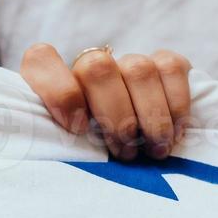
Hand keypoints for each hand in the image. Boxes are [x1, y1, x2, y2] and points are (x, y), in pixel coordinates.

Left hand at [19, 45, 192, 159]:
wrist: (131, 151)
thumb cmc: (87, 157)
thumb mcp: (64, 153)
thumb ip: (57, 144)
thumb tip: (63, 159)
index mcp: (51, 81)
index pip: (41, 59)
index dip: (58, 91)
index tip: (77, 129)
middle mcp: (88, 66)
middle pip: (97, 68)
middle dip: (115, 116)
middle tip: (126, 153)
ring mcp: (126, 62)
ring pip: (138, 70)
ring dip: (150, 116)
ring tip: (154, 150)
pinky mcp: (163, 64)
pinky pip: (172, 68)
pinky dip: (176, 104)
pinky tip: (175, 134)